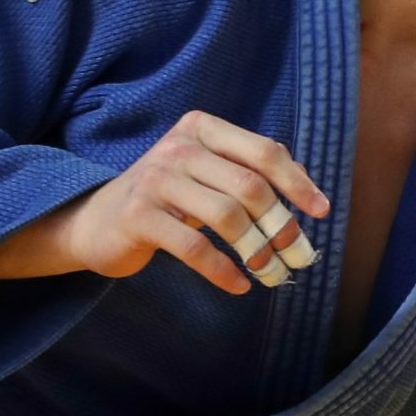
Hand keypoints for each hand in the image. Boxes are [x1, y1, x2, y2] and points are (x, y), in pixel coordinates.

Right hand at [0, 111, 331, 294]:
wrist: (95, 222)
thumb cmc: (166, 200)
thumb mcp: (206, 175)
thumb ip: (249, 172)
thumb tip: (308, 191)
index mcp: (202, 129)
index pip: (264, 152)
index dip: (297, 183)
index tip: (321, 213)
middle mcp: (178, 147)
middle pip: (251, 187)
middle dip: (282, 226)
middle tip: (299, 256)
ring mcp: (155, 179)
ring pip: (227, 217)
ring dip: (258, 252)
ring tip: (272, 275)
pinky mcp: (137, 215)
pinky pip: (194, 247)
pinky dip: (224, 271)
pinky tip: (239, 285)